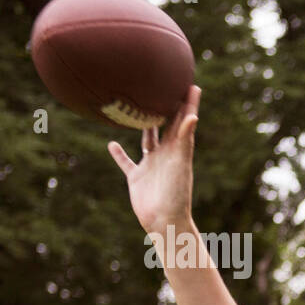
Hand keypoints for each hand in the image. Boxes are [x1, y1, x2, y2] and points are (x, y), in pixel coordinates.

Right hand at [108, 85, 199, 236]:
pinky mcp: (137, 178)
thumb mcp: (181, 164)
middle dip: (168, 108)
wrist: (165, 220)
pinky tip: (111, 143)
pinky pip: (127, 162)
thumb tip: (193, 115)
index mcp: (178, 150)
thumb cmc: (177, 195)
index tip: (191, 84)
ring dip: (143, 126)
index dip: (189, 103)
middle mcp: (165, 155)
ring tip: (137, 110)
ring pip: (147, 140)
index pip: (185, 121)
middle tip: (164, 88)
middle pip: (167, 125)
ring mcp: (151, 166)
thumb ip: (185, 140)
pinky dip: (119, 154)